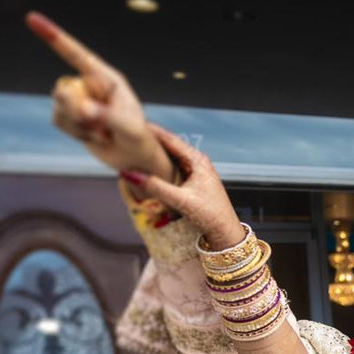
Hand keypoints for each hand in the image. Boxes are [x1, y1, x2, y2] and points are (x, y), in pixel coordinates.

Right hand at [26, 12, 172, 183]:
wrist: (134, 157)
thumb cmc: (137, 137)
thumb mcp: (128, 127)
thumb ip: (106, 116)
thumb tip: (82, 110)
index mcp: (106, 78)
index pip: (77, 55)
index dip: (55, 37)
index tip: (32, 18)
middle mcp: (89, 84)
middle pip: (62, 89)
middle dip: (74, 111)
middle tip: (97, 126)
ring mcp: (78, 99)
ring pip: (59, 107)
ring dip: (79, 127)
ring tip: (103, 134)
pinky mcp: (70, 114)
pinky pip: (58, 121)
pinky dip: (75, 134)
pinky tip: (94, 138)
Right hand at [120, 125, 245, 248]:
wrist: (225, 231)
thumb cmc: (210, 215)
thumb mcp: (181, 200)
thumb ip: (155, 187)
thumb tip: (129, 174)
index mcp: (197, 160)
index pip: (170, 139)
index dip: (152, 131)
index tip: (133, 122)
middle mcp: (197, 161)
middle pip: (169, 144)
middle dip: (151, 139)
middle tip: (128, 133)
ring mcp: (195, 169)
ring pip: (171, 155)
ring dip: (155, 151)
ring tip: (133, 145)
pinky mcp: (193, 179)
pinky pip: (173, 165)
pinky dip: (160, 162)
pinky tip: (147, 163)